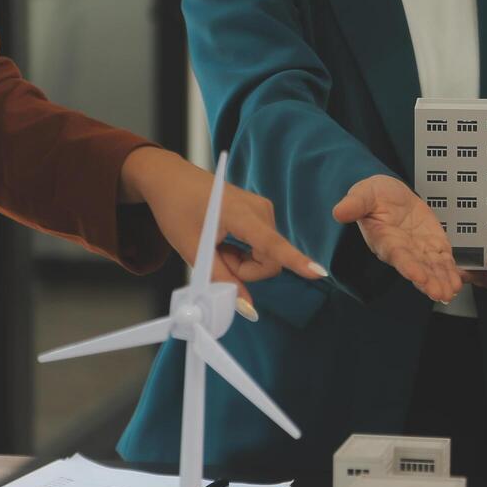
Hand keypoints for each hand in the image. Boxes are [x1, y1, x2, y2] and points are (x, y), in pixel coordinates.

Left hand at [120, 147, 325, 320]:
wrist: (169, 179)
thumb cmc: (177, 208)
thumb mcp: (193, 249)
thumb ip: (222, 279)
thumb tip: (246, 307)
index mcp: (239, 214)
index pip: (272, 244)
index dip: (296, 261)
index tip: (317, 272)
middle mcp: (260, 209)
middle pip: (270, 259)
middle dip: (245, 270)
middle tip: (216, 259)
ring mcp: (263, 209)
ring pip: (267, 255)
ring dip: (243, 261)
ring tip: (217, 245)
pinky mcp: (262, 213)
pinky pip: (263, 246)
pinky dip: (244, 251)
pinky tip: (225, 239)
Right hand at [332, 174, 460, 303]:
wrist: (389, 194)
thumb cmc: (374, 195)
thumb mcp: (363, 193)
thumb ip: (354, 204)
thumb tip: (338, 212)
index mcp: (384, 239)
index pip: (397, 255)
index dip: (408, 266)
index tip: (418, 276)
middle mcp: (402, 250)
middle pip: (417, 268)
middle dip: (429, 281)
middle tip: (441, 294)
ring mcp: (418, 250)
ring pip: (432, 268)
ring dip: (442, 281)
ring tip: (452, 292)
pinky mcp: (433, 245)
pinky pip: (443, 261)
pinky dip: (450, 271)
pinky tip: (457, 282)